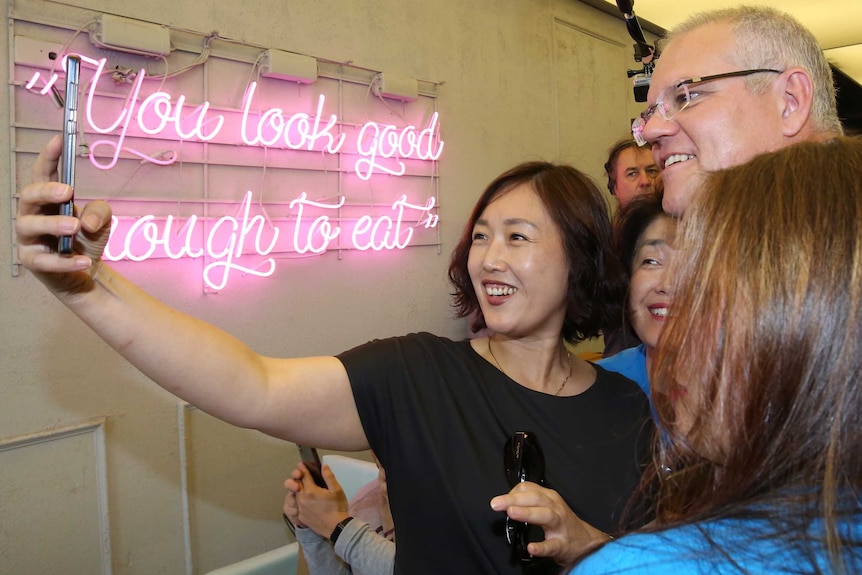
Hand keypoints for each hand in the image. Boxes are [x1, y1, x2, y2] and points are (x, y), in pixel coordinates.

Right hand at [15, 136, 111, 295]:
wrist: (88, 272)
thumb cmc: (87, 240)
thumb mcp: (102, 222)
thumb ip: (100, 212)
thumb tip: (87, 221)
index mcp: (48, 199)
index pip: (43, 174)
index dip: (48, 156)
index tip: (59, 139)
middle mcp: (32, 215)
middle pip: (28, 196)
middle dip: (45, 191)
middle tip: (67, 191)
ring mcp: (28, 238)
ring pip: (29, 226)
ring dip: (53, 224)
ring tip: (75, 227)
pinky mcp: (32, 261)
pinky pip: (44, 260)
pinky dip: (65, 261)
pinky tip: (84, 261)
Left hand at [284, 463, 348, 537]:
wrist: (336, 527)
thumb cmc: (337, 507)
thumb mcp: (336, 490)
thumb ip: (329, 477)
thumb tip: (323, 466)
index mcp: (310, 491)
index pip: (304, 476)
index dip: (303, 469)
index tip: (301, 464)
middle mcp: (302, 499)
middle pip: (296, 484)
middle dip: (298, 477)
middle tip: (300, 474)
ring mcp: (300, 508)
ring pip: (295, 495)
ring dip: (298, 489)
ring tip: (302, 486)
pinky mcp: (300, 516)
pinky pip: (296, 505)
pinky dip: (299, 500)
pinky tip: (304, 500)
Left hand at [490, 482, 609, 564]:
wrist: (586, 541)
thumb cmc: (562, 522)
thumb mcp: (548, 505)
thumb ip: (529, 501)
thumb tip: (506, 502)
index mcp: (550, 497)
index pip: (529, 488)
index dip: (512, 492)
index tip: (500, 501)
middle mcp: (555, 508)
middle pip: (535, 498)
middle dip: (513, 499)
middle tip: (496, 503)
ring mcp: (560, 526)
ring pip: (545, 515)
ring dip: (527, 513)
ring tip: (512, 513)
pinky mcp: (563, 544)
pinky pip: (552, 545)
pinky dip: (541, 547)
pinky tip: (531, 548)